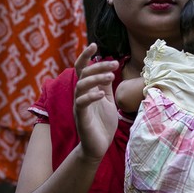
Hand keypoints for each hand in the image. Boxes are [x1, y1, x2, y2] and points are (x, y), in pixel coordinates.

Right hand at [73, 43, 119, 161]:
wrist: (98, 147)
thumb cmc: (102, 124)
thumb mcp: (108, 101)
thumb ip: (106, 87)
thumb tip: (108, 70)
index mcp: (87, 90)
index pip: (83, 69)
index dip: (86, 56)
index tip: (95, 45)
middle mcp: (80, 95)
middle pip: (83, 74)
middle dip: (98, 66)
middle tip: (114, 64)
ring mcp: (79, 106)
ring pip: (81, 86)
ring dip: (96, 79)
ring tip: (111, 76)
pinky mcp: (81, 117)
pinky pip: (81, 103)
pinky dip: (91, 96)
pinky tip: (101, 94)